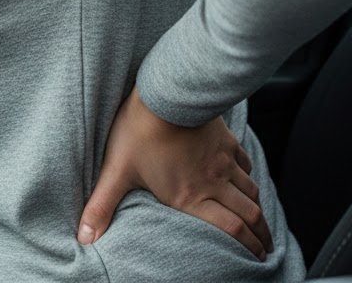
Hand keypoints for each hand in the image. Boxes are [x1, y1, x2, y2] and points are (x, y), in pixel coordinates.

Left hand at [77, 86, 273, 261]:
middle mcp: (212, 182)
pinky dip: (249, 176)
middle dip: (261, 236)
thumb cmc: (139, 130)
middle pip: (248, 215)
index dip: (248, 248)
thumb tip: (84, 237)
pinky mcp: (224, 138)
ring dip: (258, 209)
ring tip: (261, 221)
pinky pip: (244, 162)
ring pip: (250, 190)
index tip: (257, 260)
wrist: (166, 91)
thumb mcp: (116, 170)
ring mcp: (221, 159)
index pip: (230, 231)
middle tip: (267, 250)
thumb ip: (102, 206)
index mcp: (190, 197)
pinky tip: (247, 178)